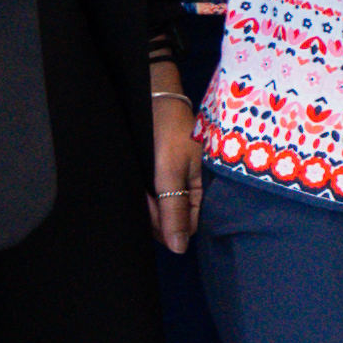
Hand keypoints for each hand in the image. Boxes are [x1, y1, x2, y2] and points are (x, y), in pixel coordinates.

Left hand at [144, 81, 204, 255]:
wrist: (154, 93)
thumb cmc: (167, 129)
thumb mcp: (170, 170)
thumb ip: (174, 210)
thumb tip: (178, 250)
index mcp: (204, 187)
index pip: (188, 224)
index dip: (167, 225)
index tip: (149, 210)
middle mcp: (192, 185)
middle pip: (173, 217)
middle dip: (154, 214)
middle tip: (141, 194)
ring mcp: (178, 177)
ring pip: (161, 206)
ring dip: (148, 203)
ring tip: (139, 185)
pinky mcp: (165, 170)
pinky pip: (155, 192)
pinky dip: (145, 193)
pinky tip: (139, 183)